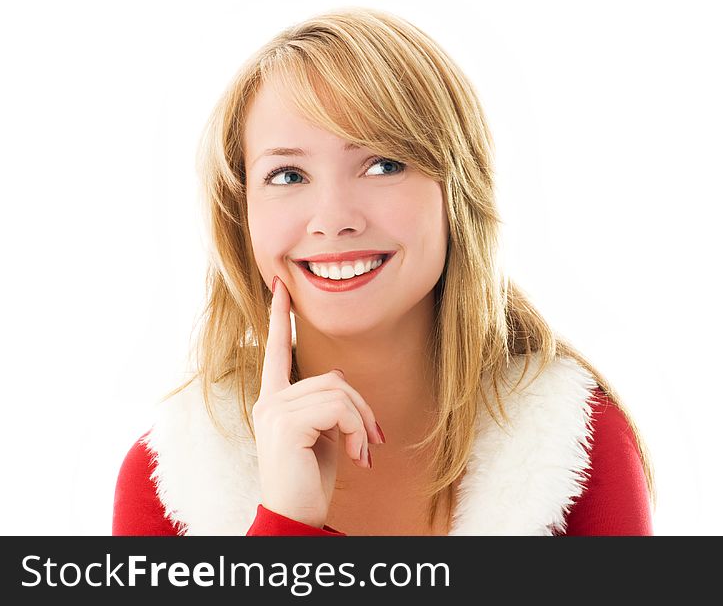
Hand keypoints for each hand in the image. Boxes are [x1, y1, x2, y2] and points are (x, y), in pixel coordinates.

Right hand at [252, 276, 384, 528]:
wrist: (296, 516)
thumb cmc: (312, 479)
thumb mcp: (324, 434)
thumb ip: (327, 404)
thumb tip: (342, 384)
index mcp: (275, 401)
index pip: (275, 352)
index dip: (278, 318)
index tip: (280, 286)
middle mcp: (269, 402)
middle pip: (332, 378)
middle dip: (361, 408)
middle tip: (373, 441)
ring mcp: (274, 411)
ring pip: (339, 392)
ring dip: (361, 423)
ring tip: (363, 453)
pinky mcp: (285, 424)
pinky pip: (338, 407)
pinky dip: (356, 430)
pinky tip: (357, 457)